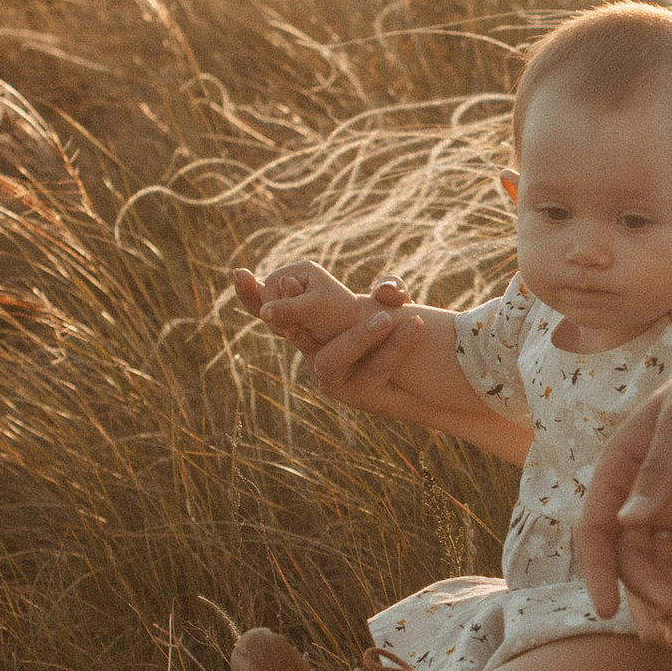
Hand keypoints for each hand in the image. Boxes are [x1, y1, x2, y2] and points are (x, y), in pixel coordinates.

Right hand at [237, 256, 370, 350]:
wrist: (356, 332)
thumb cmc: (340, 316)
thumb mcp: (315, 311)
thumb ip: (289, 309)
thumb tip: (263, 312)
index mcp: (301, 269)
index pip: (270, 286)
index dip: (276, 307)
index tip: (297, 323)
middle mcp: (293, 278)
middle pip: (265, 298)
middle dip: (277, 317)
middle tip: (299, 330)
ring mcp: (290, 295)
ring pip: (267, 310)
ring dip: (279, 325)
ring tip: (301, 332)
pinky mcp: (290, 310)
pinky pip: (272, 318)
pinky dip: (279, 327)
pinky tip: (293, 331)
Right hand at [239, 261, 432, 418]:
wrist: (432, 380)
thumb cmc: (400, 335)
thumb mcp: (395, 305)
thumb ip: (390, 290)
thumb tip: (388, 290)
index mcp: (310, 329)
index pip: (271, 309)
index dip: (251, 295)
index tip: (239, 272)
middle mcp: (314, 354)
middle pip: (289, 334)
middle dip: (283, 310)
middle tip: (284, 284)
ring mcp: (334, 380)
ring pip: (330, 360)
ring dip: (358, 337)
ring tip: (388, 317)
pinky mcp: (362, 398)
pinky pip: (373, 371)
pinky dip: (395, 348)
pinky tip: (416, 325)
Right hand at [581, 358, 671, 618]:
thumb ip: (658, 471)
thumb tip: (627, 523)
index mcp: (617, 471)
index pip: (596, 529)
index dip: (597, 570)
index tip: (606, 608)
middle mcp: (634, 497)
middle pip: (628, 557)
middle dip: (647, 588)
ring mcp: (667, 511)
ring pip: (656, 566)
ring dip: (669, 593)